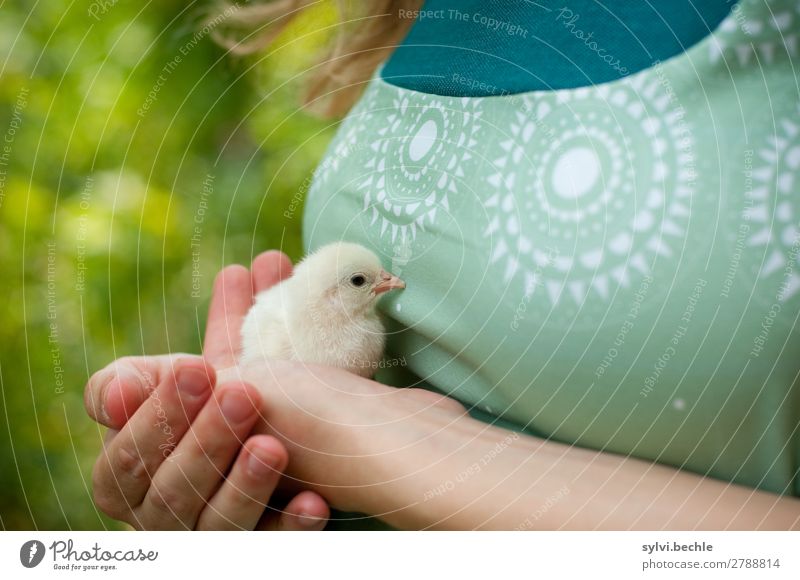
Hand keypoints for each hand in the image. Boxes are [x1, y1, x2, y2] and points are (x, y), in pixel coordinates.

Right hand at [85, 251, 329, 529]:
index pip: (123, 458)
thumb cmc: (212, 403)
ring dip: (244, 484)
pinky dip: (289, 525)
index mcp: (124, 476)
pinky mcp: (254, 548)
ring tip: (272, 446)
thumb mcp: (184, 382)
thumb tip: (164, 314)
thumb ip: (158, 365)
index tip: (197, 367)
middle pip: (169, 491)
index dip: (157, 414)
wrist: (279, 430)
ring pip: (215, 524)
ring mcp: (206, 535)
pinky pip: (268, 545)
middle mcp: (157, 515)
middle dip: (205, 439)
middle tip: (243, 393)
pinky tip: (313, 500)